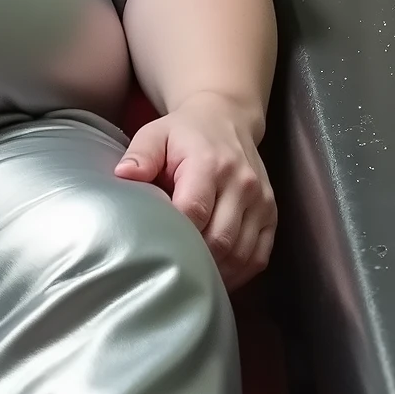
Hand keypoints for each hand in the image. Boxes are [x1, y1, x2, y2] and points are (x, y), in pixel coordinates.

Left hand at [115, 89, 276, 288]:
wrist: (228, 119)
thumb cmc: (184, 133)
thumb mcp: (155, 134)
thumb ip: (140, 155)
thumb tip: (123, 176)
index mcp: (210, 164)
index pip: (193, 212)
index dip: (174, 235)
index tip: (155, 244)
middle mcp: (242, 183)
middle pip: (219, 240)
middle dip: (194, 258)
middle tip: (171, 265)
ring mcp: (261, 201)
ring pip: (241, 254)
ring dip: (216, 270)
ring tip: (191, 274)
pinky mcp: (271, 214)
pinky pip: (259, 256)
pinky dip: (239, 272)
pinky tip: (217, 273)